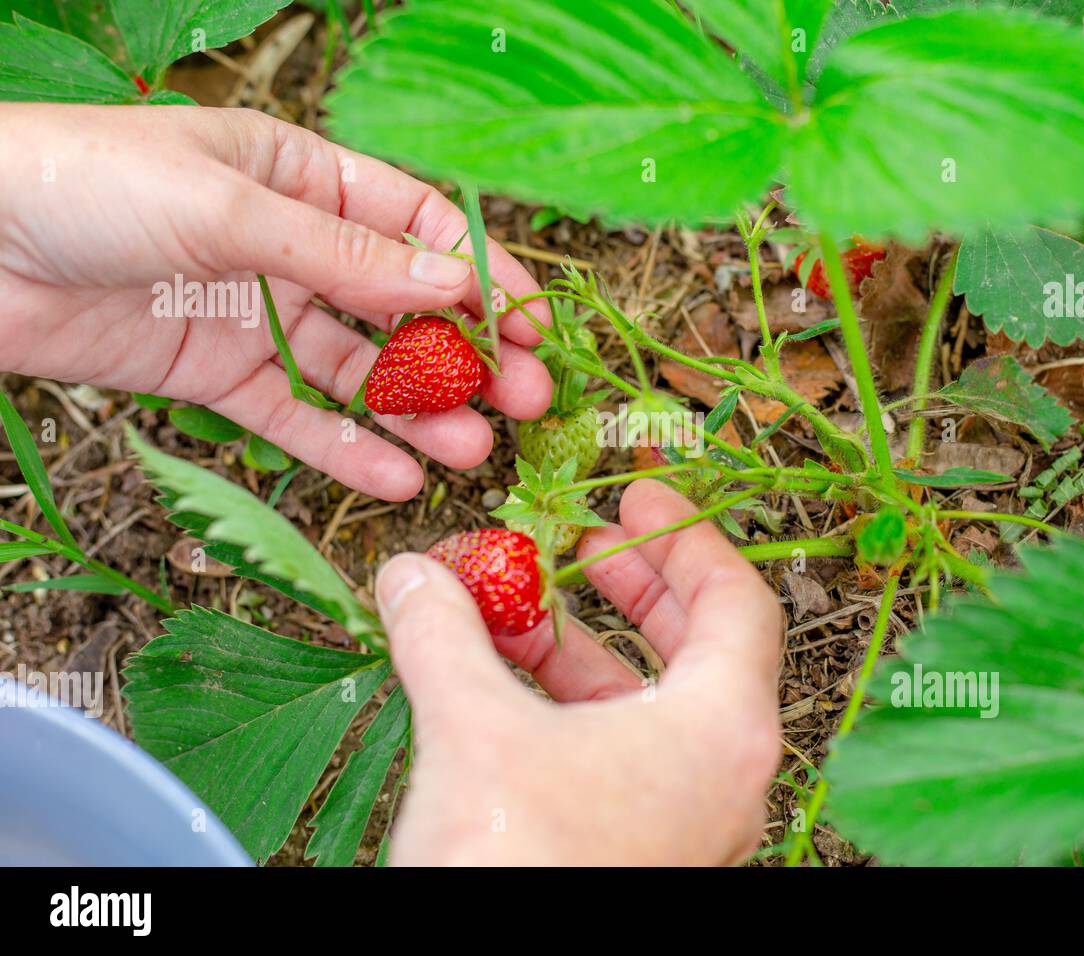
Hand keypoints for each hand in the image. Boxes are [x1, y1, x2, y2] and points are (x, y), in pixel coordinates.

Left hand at [0, 103, 551, 500]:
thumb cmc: (87, 183)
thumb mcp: (230, 203)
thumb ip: (344, 252)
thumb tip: (452, 280)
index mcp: (301, 176)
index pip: (416, 224)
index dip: (480, 273)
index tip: (530, 325)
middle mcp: (290, 246)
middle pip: (401, 306)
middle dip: (466, 354)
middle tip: (526, 399)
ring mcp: (256, 315)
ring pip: (358, 371)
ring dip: (419, 411)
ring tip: (473, 449)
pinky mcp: (217, 376)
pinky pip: (295, 418)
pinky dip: (344, 448)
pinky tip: (396, 477)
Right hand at [378, 480, 783, 865]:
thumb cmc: (522, 871)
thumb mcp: (474, 730)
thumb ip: (444, 635)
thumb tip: (412, 575)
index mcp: (721, 730)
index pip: (737, 600)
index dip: (685, 536)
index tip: (640, 496)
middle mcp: (721, 775)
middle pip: (701, 646)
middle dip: (634, 585)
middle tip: (586, 543)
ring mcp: (686, 818)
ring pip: (651, 702)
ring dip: (583, 647)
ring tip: (517, 608)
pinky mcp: (644, 849)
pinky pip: (623, 752)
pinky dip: (572, 706)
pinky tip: (505, 681)